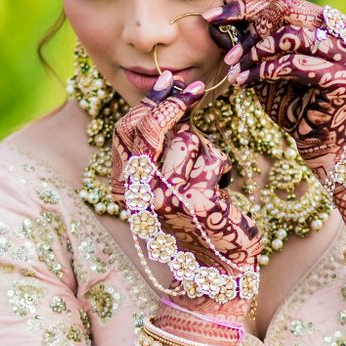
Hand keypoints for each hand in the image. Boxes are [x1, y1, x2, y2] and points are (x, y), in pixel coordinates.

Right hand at [111, 71, 260, 318]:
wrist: (220, 263)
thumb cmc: (198, 213)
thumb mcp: (170, 176)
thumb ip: (161, 142)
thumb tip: (168, 89)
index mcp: (124, 187)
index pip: (125, 131)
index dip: (148, 102)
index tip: (171, 83)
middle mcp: (138, 194)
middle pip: (147, 128)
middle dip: (173, 104)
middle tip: (194, 88)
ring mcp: (164, 198)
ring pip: (185, 140)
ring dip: (204, 149)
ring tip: (207, 175)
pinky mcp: (193, 201)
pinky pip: (210, 158)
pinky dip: (220, 165)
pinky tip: (220, 188)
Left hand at [201, 0, 345, 185]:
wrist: (320, 145)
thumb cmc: (295, 108)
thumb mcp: (265, 73)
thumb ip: (248, 49)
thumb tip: (214, 26)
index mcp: (324, 25)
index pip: (282, 3)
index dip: (244, 6)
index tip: (211, 17)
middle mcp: (339, 33)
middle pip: (287, 10)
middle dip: (249, 30)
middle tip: (228, 55)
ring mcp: (345, 54)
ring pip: (290, 36)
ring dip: (255, 53)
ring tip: (235, 72)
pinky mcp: (342, 78)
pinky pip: (295, 64)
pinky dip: (265, 71)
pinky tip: (245, 82)